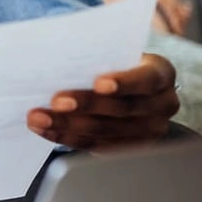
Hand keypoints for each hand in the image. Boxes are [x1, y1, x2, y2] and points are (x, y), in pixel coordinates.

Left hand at [27, 53, 180, 150]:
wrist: (132, 86)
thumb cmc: (119, 63)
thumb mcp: (118, 54)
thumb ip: (100, 57)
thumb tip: (57, 58)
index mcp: (161, 75)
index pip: (145, 79)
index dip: (123, 82)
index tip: (99, 83)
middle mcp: (162, 105)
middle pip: (121, 109)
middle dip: (84, 105)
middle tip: (55, 102)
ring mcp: (149, 130)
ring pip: (105, 131)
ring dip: (67, 125)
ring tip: (39, 118)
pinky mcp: (130, 148)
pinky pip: (96, 146)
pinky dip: (67, 138)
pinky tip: (47, 131)